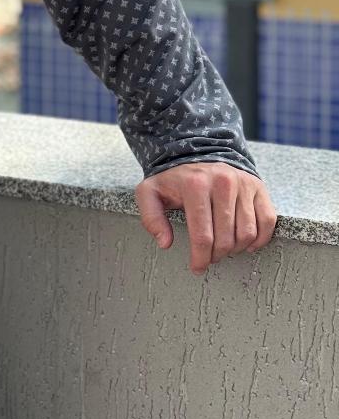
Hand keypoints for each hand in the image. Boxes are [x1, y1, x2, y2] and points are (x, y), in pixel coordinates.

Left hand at [135, 162, 277, 274]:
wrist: (199, 150)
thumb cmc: (174, 178)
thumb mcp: (150, 192)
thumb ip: (151, 217)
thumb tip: (165, 243)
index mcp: (195, 186)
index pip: (202, 236)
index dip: (200, 258)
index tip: (197, 268)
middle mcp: (223, 183)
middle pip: (226, 238)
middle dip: (216, 255)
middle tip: (209, 257)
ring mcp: (243, 184)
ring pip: (247, 233)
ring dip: (236, 249)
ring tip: (224, 250)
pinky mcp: (258, 187)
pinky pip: (267, 220)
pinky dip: (260, 238)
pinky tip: (246, 244)